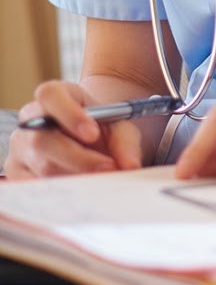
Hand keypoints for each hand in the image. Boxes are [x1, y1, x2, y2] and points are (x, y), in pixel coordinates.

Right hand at [5, 81, 142, 178]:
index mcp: (54, 95)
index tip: (93, 134)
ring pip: (40, 166)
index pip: (50, 95)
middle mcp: (30, 118)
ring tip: (100, 179)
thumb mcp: (119, 126)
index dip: (69, 114)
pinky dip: (59, 190)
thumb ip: (125, 142)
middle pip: (43, 139)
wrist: (89, 137)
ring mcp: (20, 146)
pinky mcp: (16, 170)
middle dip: (78, 158)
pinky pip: (32, 185)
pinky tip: (80, 189)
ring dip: (73, 176)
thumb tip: (130, 166)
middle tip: (107, 168)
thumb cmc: (101, 126)